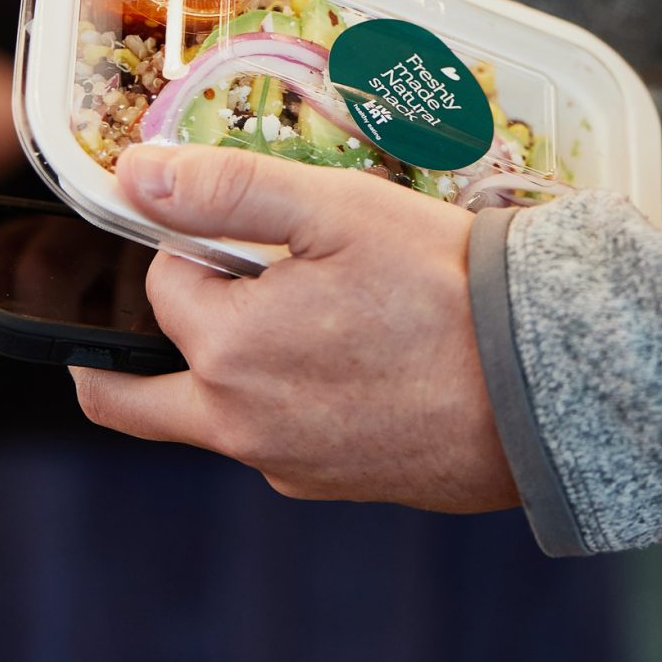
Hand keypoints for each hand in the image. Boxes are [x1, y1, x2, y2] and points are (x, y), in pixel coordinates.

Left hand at [71, 143, 520, 513]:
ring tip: (304, 313)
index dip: (198, 243)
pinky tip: (353, 361)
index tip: (249, 227)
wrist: (546, 386)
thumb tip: (135, 175)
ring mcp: (288, 465)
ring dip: (227, 368)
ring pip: (214, 416)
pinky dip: (286, 402)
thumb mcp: (335, 210)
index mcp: (225, 351)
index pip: (164, 282)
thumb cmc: (446, 289)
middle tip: (146, 310)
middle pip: (130, 397)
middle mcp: (239, 426)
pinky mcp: (337, 486)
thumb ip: (226, 189)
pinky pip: (279, 441)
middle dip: (114, 354)